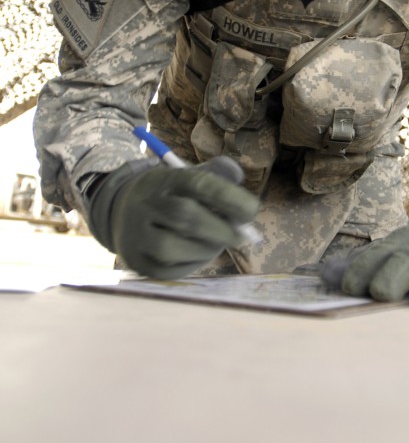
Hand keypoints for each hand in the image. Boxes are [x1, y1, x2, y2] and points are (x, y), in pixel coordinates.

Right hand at [87, 156, 259, 278]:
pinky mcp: (137, 262)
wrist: (122, 213)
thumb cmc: (169, 195)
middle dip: (220, 228)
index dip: (228, 196)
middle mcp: (144, 205)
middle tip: (241, 235)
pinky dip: (193, 263)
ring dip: (206, 248)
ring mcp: (135, 235)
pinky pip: (168, 269)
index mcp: (162, 179)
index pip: (197, 183)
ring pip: (172, 247)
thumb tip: (237, 176)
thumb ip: (215, 174)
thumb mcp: (187, 176)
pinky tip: (201, 253)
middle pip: (185, 216)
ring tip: (219, 243)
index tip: (252, 210)